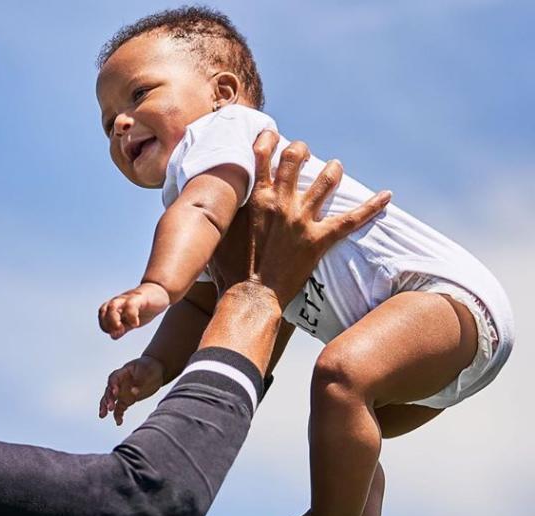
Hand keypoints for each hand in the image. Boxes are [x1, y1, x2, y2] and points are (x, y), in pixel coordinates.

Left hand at [98, 282, 170, 338]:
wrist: (159, 292)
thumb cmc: (144, 308)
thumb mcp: (131, 321)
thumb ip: (123, 328)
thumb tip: (113, 336)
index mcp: (115, 307)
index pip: (102, 315)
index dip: (104, 326)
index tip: (115, 334)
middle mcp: (119, 301)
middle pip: (104, 310)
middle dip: (107, 323)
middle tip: (118, 332)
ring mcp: (128, 298)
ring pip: (113, 306)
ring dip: (113, 319)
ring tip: (121, 328)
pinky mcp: (139, 298)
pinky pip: (130, 305)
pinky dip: (130, 316)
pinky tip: (135, 324)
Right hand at [99, 355, 165, 425]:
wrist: (156, 370)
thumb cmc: (149, 367)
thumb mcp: (146, 371)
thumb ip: (139, 382)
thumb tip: (133, 392)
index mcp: (122, 373)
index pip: (113, 379)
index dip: (113, 386)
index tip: (115, 393)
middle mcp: (119, 383)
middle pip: (109, 391)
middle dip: (108, 399)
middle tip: (110, 408)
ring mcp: (122, 392)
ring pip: (110, 400)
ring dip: (106, 407)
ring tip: (102, 416)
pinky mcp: (127, 400)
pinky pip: (120, 408)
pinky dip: (118, 415)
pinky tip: (119, 422)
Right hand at [209, 131, 391, 306]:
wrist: (250, 294)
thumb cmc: (229, 267)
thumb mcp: (220, 230)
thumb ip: (224, 209)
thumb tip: (214, 198)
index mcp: (255, 197)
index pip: (262, 154)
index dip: (268, 139)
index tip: (272, 137)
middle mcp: (280, 202)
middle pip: (295, 158)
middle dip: (301, 149)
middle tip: (303, 153)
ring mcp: (302, 220)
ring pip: (326, 181)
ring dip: (332, 170)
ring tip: (335, 167)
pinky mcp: (318, 240)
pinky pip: (350, 220)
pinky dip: (370, 207)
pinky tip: (386, 195)